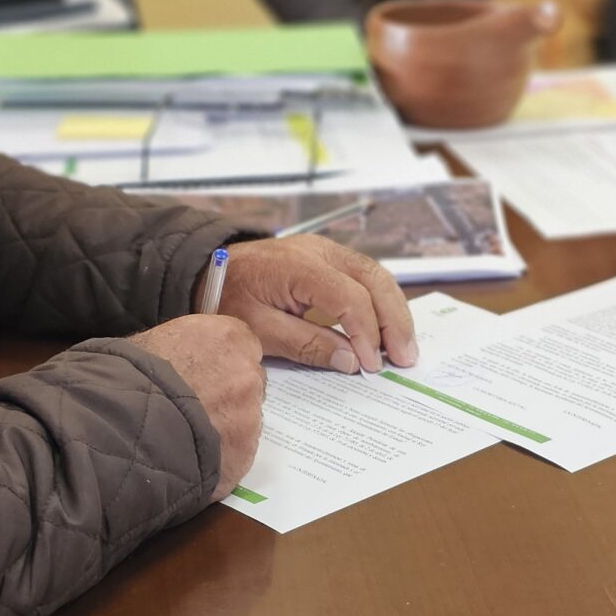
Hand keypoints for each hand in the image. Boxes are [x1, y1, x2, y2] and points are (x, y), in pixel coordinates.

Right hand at [125, 315, 263, 499]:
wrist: (121, 426)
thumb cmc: (126, 377)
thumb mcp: (153, 343)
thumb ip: (183, 347)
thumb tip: (178, 358)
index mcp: (228, 337)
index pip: (244, 346)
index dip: (223, 363)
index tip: (206, 375)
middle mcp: (247, 372)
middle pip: (248, 383)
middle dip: (228, 395)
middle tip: (195, 408)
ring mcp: (250, 415)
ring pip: (245, 420)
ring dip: (225, 427)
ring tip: (187, 436)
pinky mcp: (244, 453)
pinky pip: (237, 452)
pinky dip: (220, 456)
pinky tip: (191, 456)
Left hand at [216, 235, 418, 373]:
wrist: (210, 270)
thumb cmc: (228, 298)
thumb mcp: (258, 330)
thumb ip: (306, 344)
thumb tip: (351, 361)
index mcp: (299, 265)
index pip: (349, 297)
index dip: (366, 333)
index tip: (371, 365)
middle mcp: (321, 251)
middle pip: (374, 280)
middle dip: (395, 321)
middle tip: (406, 358)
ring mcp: (328, 251)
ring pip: (378, 275)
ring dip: (395, 311)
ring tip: (404, 347)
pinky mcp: (331, 258)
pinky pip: (367, 277)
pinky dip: (383, 303)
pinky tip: (388, 329)